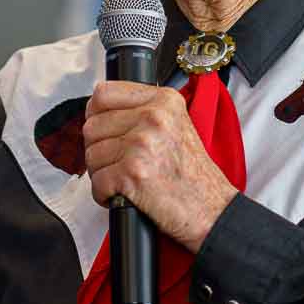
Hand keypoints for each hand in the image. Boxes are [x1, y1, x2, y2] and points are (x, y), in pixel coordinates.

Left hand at [83, 81, 237, 250]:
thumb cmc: (194, 176)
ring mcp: (142, 144)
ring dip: (102, 173)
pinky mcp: (132, 173)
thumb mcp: (176, 125)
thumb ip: (143, 110)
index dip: (96, 115)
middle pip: (92, 126)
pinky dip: (105, 195)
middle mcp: (153, 118)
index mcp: (164, 101)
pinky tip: (125, 194)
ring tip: (127, 179)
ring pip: (91, 155)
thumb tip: (99, 107)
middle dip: (99, 149)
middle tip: (120, 163)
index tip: (105, 129)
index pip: (103, 94)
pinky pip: (96, 182)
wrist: (211, 210)